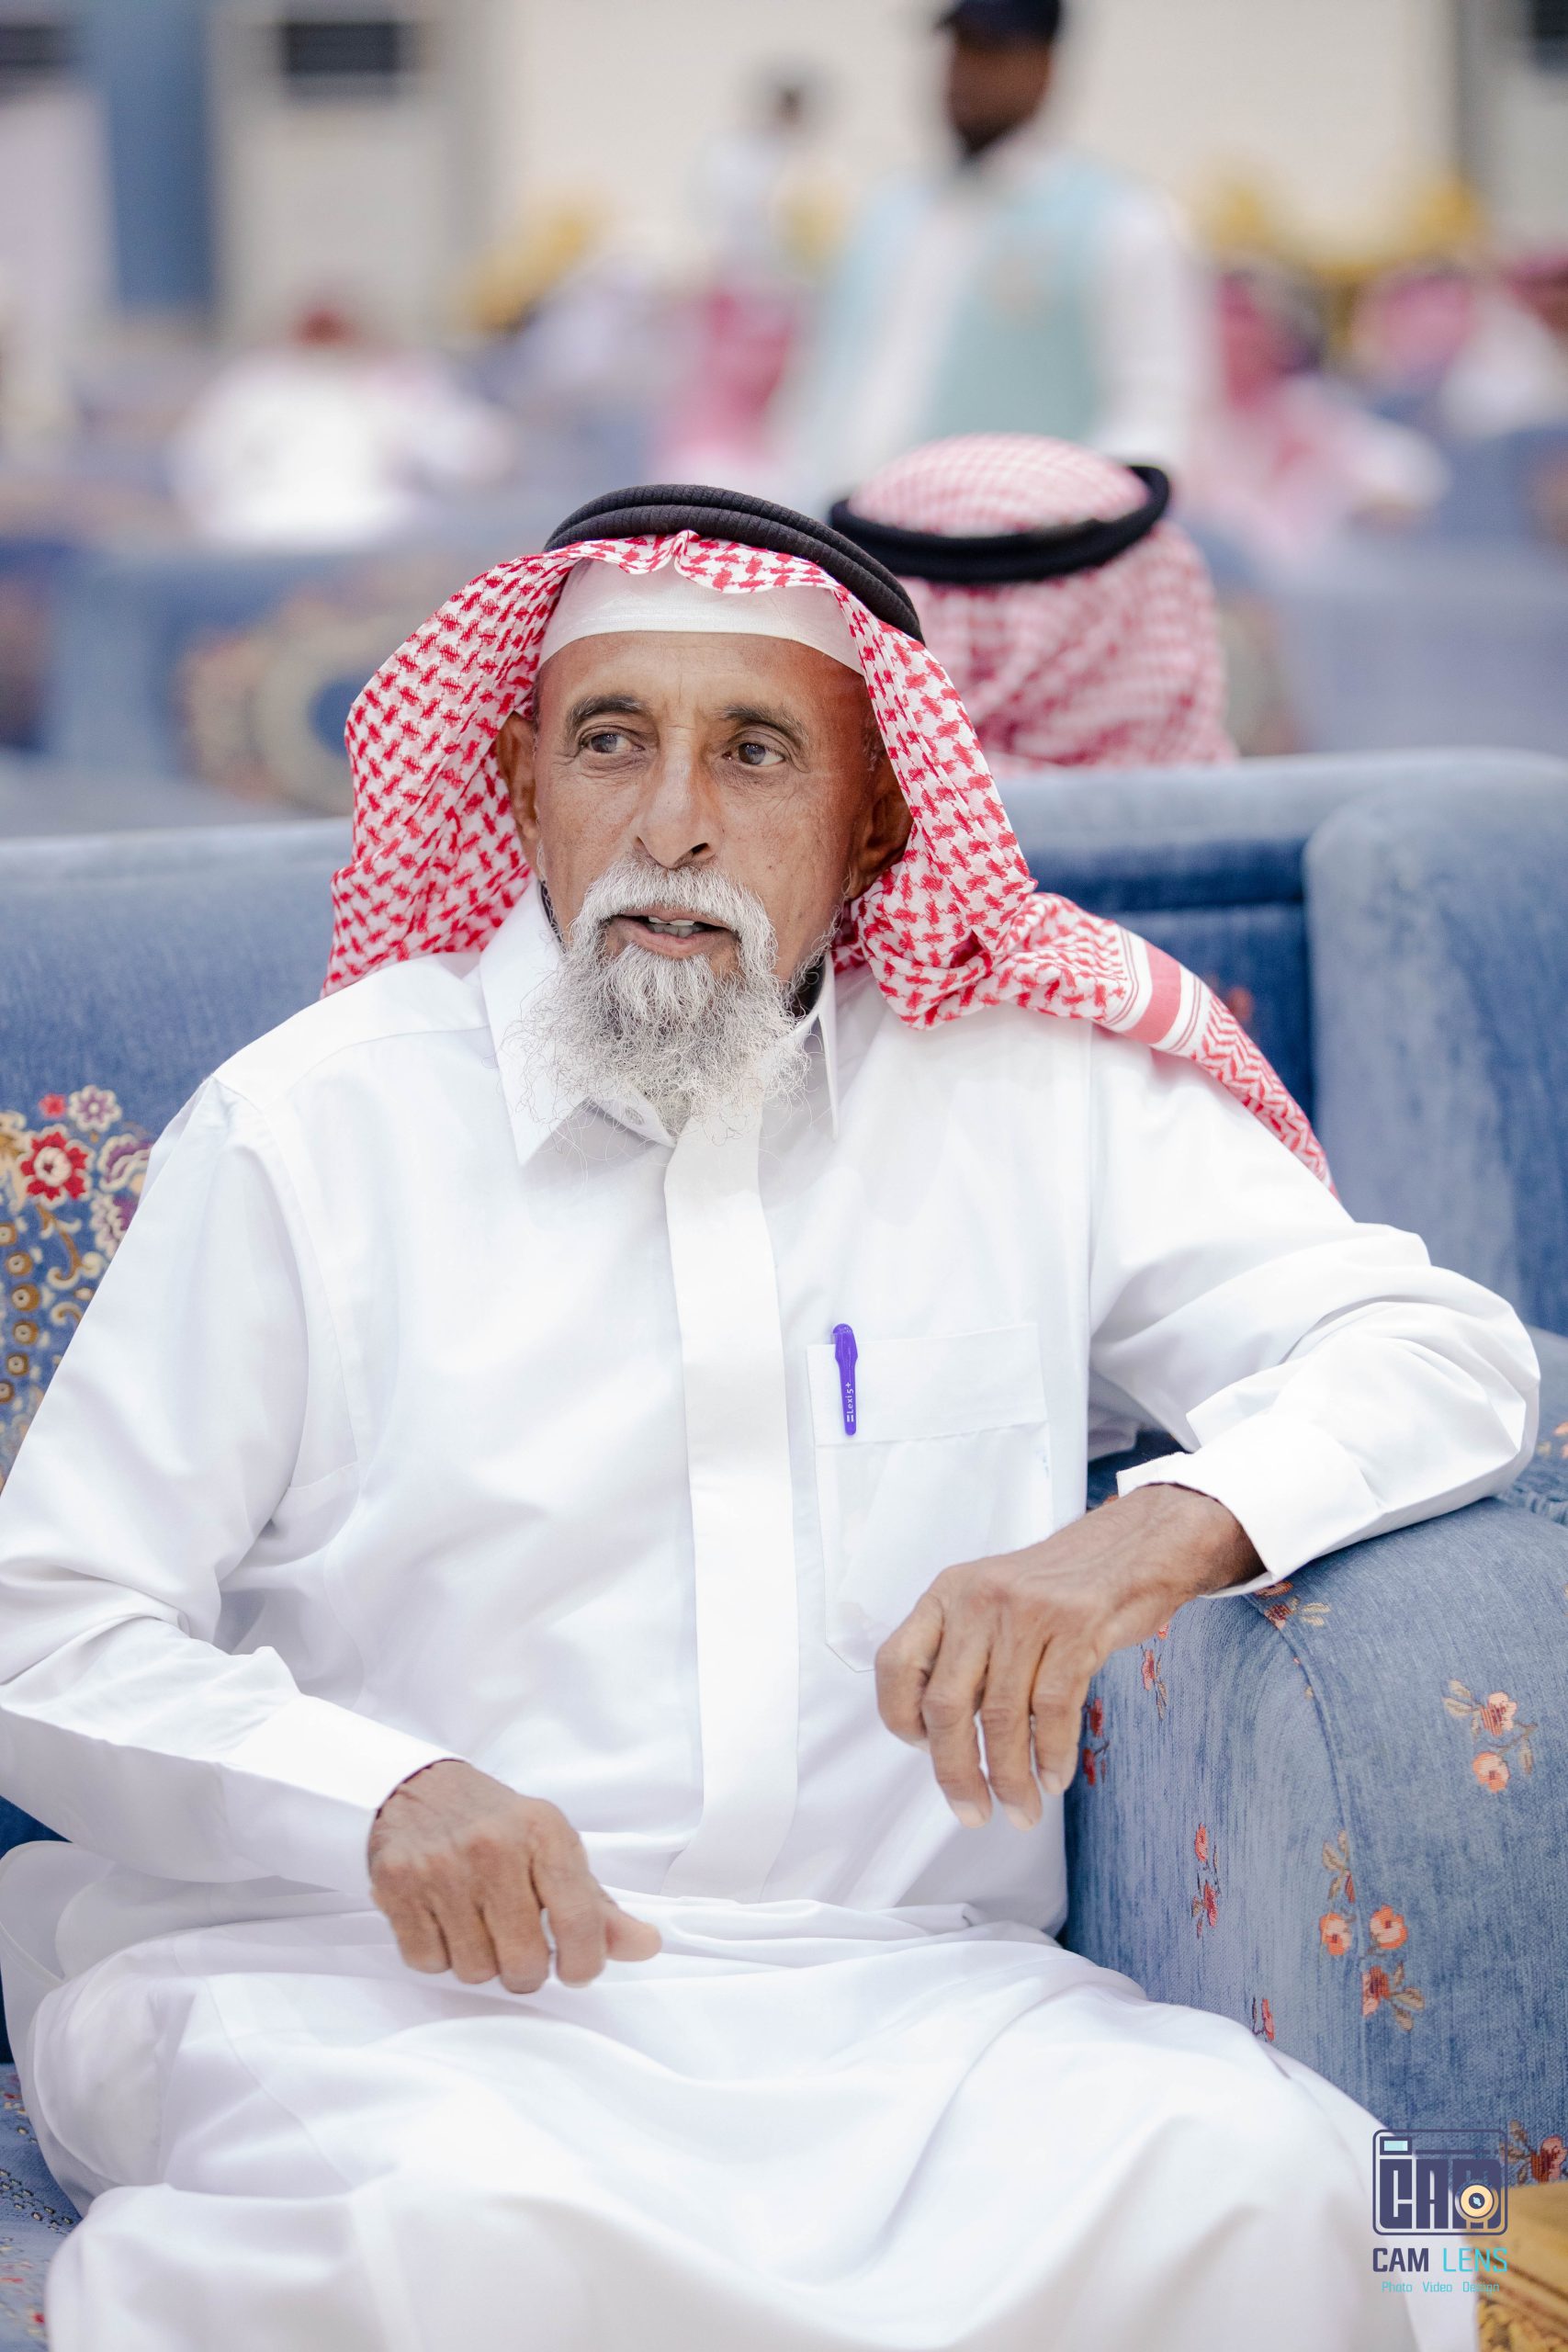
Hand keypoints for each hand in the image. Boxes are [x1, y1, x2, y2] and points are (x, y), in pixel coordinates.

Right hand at [368, 1759, 661, 1991]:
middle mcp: (493, 1847)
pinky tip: (445, 1922)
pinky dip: (440, 1956)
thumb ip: (599, 1906)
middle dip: (527, 1970)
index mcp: (545, 1832)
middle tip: (521, 1949)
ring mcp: (441, 1867)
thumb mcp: (555, 1849)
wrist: (421, 1787)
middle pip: (524, 1962)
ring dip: (482, 1963)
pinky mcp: (396, 1885)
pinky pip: (428, 1962)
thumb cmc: (499, 1826)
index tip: (577, 1968)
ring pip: (475, 1970)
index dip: (585, 1962)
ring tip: (479, 1926)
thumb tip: (648, 1946)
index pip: (580, 1920)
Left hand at [875, 1485, 1258, 1826]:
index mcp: (947, 1594)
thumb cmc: (1057, 1586)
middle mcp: (978, 1600)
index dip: (899, 1715)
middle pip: (948, 1704)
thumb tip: (941, 1733)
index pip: (896, 1662)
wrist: (1131, 1549)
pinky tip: (1053, 1778)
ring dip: (1010, 1777)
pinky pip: (1053, 1710)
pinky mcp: (1076, 1628)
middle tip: (971, 1812)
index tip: (922, 1748)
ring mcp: (1028, 1613)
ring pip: (1003, 1717)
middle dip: (955, 1771)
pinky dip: (1052, 1754)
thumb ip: (963, 1651)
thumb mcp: (990, 1599)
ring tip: (1020, 1810)